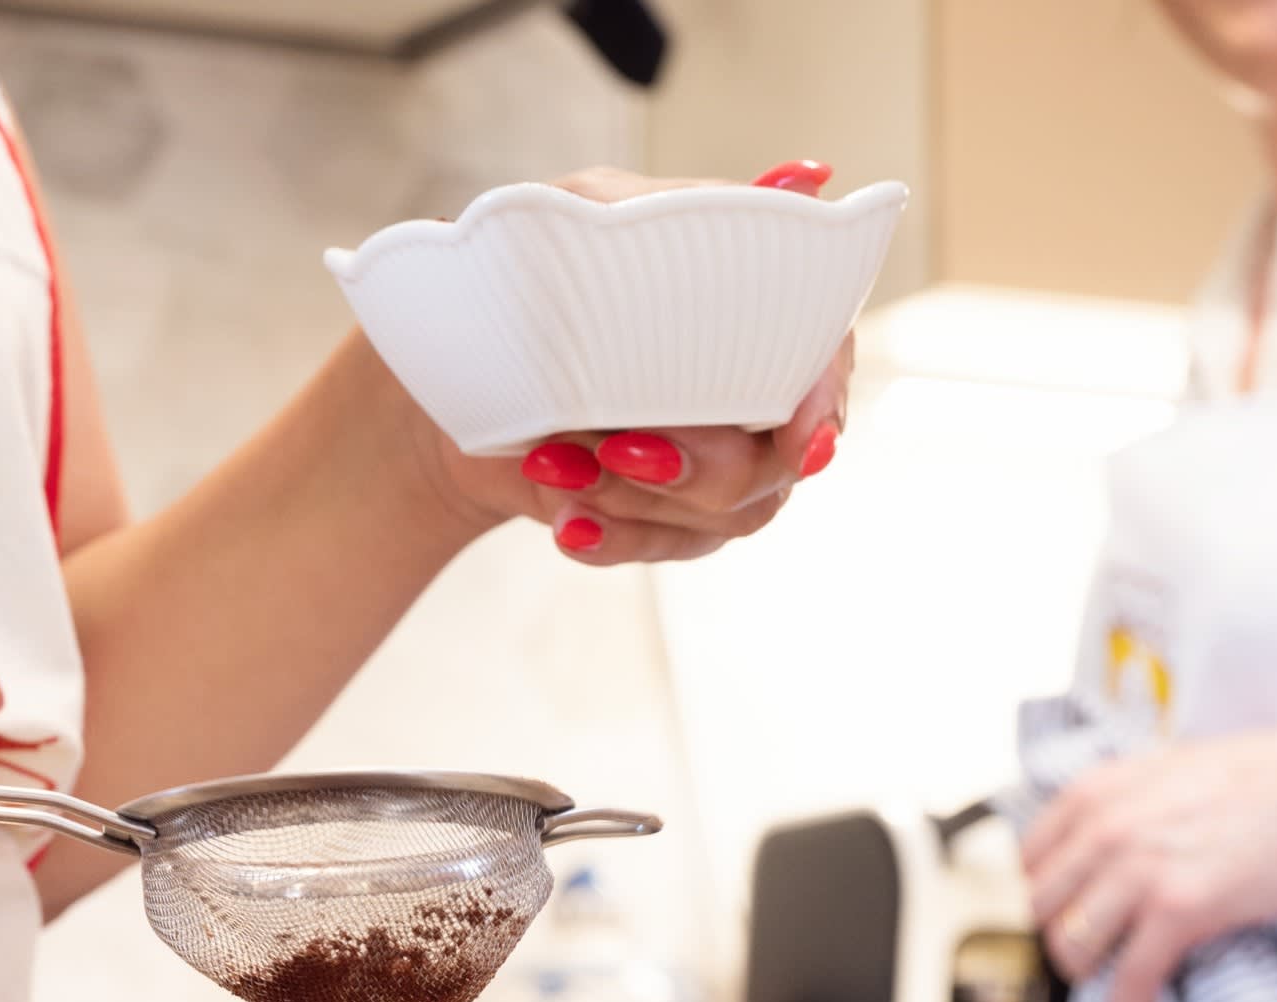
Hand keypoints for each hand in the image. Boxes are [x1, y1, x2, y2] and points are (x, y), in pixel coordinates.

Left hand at [422, 161, 853, 564]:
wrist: (450, 381)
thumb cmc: (524, 278)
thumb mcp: (578, 217)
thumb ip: (671, 207)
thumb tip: (804, 179)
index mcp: (754, 306)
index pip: (826, 359)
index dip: (820, 401)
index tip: (798, 434)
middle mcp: (753, 387)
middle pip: (779, 460)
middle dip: (700, 467)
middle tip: (620, 445)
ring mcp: (719, 459)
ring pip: (730, 512)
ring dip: (640, 500)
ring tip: (556, 465)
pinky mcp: (672, 514)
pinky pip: (671, 547)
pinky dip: (617, 538)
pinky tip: (568, 523)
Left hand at [1023, 719, 1276, 1001]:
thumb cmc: (1265, 779)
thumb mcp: (1167, 772)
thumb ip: (1122, 806)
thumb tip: (1096, 845)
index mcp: (1096, 792)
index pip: (1025, 860)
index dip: (1038, 898)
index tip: (1054, 920)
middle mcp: (1106, 828)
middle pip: (1039, 907)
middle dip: (1053, 938)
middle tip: (1082, 956)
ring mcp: (1139, 869)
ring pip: (1070, 944)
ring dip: (1085, 974)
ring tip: (1108, 983)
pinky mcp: (1180, 908)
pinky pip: (1130, 974)